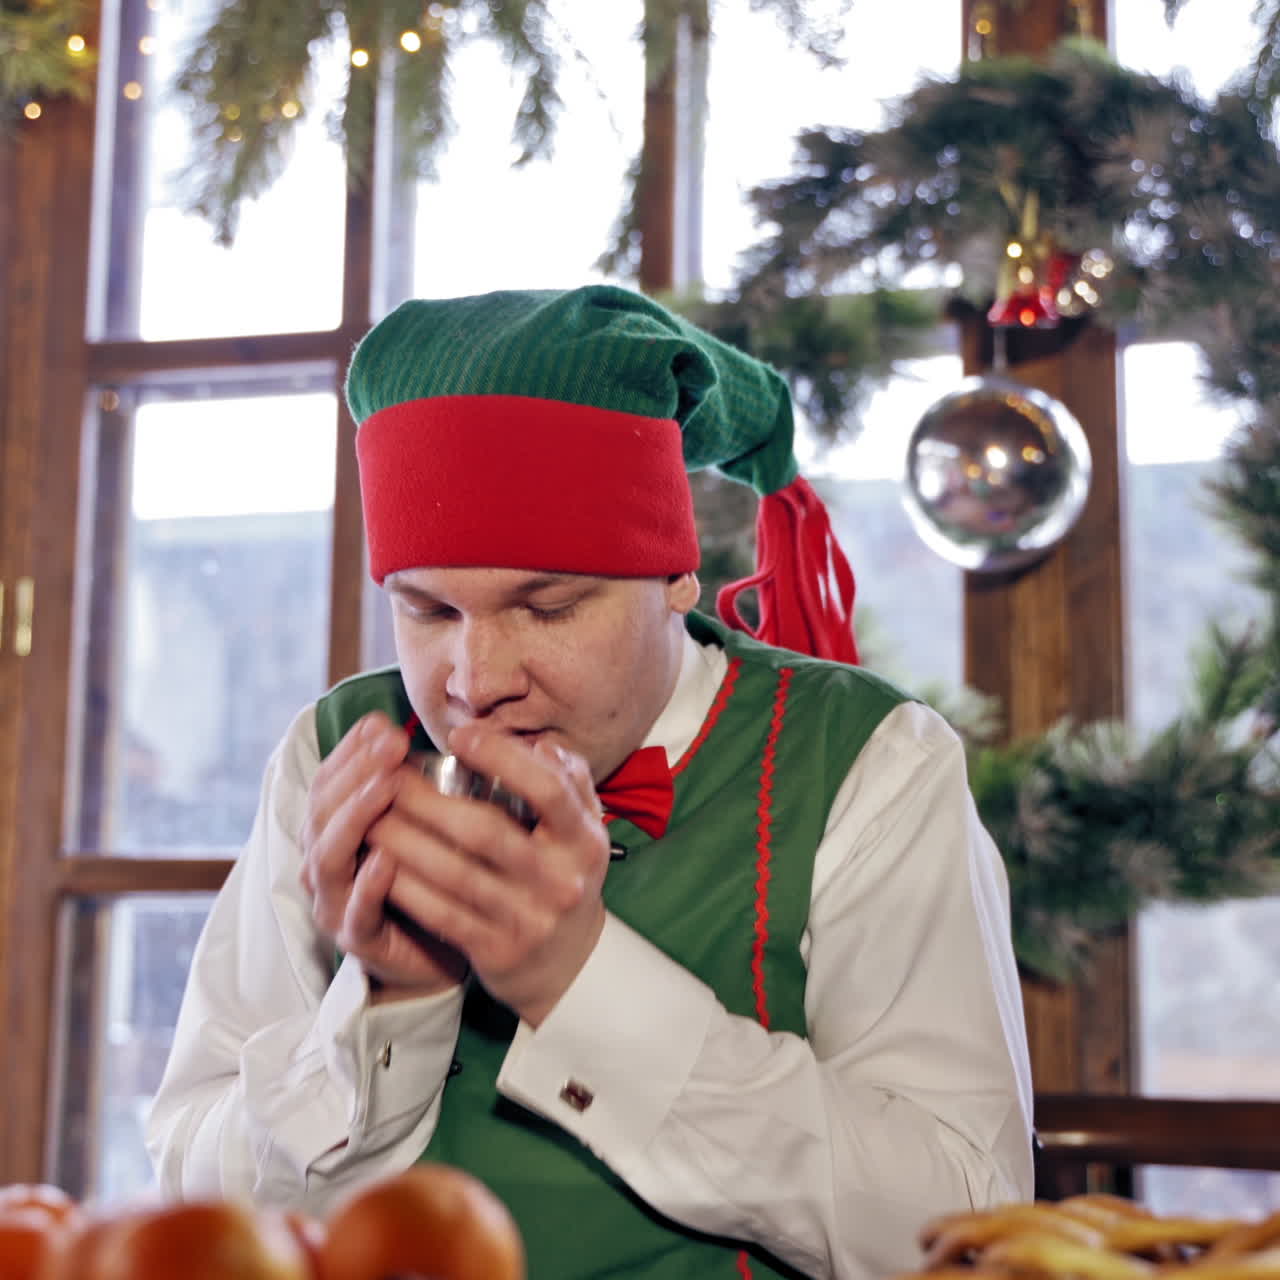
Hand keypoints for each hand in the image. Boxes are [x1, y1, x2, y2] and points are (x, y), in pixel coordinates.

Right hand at [299, 711, 468, 998]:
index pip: (330, 778)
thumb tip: (450, 728)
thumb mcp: (427, 820)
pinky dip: (367, 884)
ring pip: (328, 854)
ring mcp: (336, 901)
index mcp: (336, 827)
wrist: (445, 948)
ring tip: (387, 786)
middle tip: (392, 744)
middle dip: (357, 770)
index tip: (385, 723)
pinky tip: (385, 859)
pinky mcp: (356, 940)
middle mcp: (326, 861)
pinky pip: (354, 911)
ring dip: (357, 815)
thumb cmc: (436, 875)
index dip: (354, 749)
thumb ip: (422, 781)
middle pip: (322, 808)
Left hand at [363, 726, 610, 1025]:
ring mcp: (529, 919)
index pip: (547, 791)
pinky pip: (442, 914)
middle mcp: (560, 880)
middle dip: (429, 802)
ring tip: (372, 817)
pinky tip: (380, 864)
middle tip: (388, 778)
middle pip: (487, 832)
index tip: (459, 737)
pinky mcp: (497, 952)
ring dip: (406, 842)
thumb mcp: (583, 830)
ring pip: (455, 875)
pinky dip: (408, 887)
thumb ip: (569, 781)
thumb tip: (540, 745)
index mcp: (583, 841)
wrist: (569, 965)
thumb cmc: (563, 876)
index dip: (503, 759)